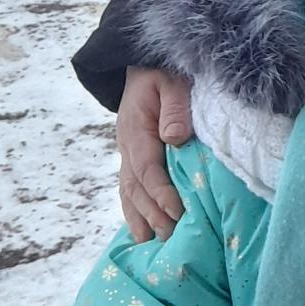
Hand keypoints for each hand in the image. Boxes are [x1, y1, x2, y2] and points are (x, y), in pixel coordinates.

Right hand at [117, 67, 192, 241]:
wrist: (144, 60)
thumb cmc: (163, 69)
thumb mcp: (171, 81)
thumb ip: (174, 107)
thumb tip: (175, 138)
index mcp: (136, 129)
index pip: (147, 168)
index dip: (161, 193)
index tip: (177, 213)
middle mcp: (127, 145)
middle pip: (136, 187)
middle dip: (152, 214)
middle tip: (170, 240)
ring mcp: (127, 152)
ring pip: (129, 191)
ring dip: (140, 217)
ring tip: (152, 244)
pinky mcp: (133, 155)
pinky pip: (129, 187)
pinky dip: (134, 210)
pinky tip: (141, 230)